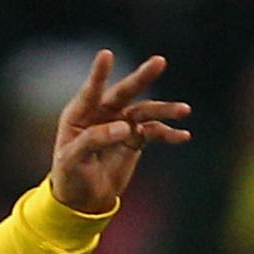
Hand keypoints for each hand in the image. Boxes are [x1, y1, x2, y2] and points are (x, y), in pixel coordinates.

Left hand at [49, 50, 190, 215]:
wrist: (82, 199)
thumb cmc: (69, 176)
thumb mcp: (72, 160)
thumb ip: (93, 140)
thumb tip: (125, 127)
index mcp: (79, 114)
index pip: (91, 92)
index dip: (99, 74)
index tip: (106, 55)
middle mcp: (102, 113)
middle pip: (124, 93)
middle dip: (142, 78)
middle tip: (160, 62)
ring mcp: (121, 124)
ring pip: (144, 111)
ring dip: (165, 110)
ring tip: (184, 110)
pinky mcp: (134, 138)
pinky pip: (154, 132)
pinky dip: (168, 134)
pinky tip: (183, 136)